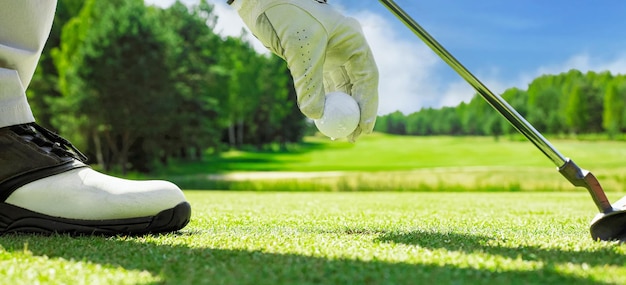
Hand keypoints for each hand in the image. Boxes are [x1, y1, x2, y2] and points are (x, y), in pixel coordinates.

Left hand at [235, 0, 378, 141]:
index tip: (362, 128)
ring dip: (340, 111)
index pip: (368, 78)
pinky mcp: (315, 60)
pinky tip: (321, 119)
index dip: (368, 106)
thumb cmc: (286, 16)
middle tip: (352, 137)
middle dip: (357, 113)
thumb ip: (309, 83)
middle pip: (358, 86)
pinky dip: (324, 102)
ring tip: (336, 134)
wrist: (263, 1)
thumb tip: (315, 116)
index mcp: (353, 40)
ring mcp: (332, 54)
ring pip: (342, 88)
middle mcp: (346, 48)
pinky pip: (324, 86)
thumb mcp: (299, 50)